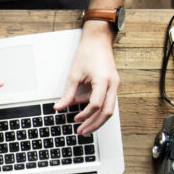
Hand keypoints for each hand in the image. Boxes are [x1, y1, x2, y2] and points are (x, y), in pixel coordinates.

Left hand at [54, 22, 118, 136]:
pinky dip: (96, 109)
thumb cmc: (88, 53)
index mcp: (104, 81)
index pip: (96, 104)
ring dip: (97, 120)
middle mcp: (113, 84)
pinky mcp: (112, 85)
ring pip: (109, 109)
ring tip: (85, 128)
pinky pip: (106, 101)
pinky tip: (84, 113)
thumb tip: (59, 107)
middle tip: (82, 132)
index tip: (75, 119)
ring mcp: (115, 85)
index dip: (85, 114)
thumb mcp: (74, 74)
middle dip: (94, 124)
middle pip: (107, 111)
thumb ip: (68, 93)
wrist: (98, 41)